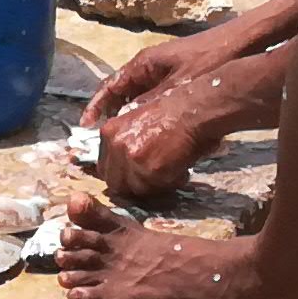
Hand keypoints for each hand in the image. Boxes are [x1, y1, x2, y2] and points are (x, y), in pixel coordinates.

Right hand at [83, 8, 263, 127]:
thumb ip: (151, 102)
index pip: (110, 86)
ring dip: (138, 122)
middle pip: (123, 97)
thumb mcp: (177, 85)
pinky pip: (162, 106)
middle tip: (109, 144)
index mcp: (143, 64)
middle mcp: (151, 68)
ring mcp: (167, 75)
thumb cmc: (211, 59)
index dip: (96, 107)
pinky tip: (166, 139)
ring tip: (134, 146)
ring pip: (142, 103)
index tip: (86, 127)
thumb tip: (127, 122)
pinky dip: (158, 122)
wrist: (244, 44)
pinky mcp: (183, 83)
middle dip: (115, 120)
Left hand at [97, 72, 246, 198]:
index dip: (121, 174)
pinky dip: (170, 183)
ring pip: (136, 190)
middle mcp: (116, 147)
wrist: (193, 109)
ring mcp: (132, 160)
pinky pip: (157, 189)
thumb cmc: (172, 109)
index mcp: (109, 133)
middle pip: (115, 183)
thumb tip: (123, 165)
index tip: (135, 175)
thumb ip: (124, 141)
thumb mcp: (136, 120)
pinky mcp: (150, 171)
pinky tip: (181, 171)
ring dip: (153, 186)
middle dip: (133, 185)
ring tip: (170, 173)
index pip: (104, 168)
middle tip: (152, 180)